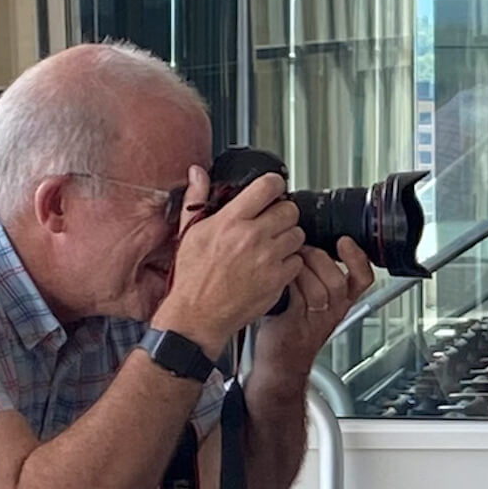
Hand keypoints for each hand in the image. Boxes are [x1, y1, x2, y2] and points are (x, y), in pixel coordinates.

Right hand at [154, 166, 305, 343]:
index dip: (275, 184)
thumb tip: (197, 173)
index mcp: (231, 221)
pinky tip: (274, 265)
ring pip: (298, 234)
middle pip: (289, 209)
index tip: (274, 188)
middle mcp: (252, 237)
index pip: (268, 186)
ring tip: (273, 244)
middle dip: (283, 212)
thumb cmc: (192, 278)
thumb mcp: (189, 233)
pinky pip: (298, 261)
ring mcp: (268, 259)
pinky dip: (290, 262)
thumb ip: (197, 198)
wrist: (198, 315)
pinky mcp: (278, 279)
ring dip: (289, 237)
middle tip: (273, 221)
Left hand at [248, 237, 377, 400]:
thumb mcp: (313, 298)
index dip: (358, 259)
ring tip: (290, 262)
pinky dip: (289, 282)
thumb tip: (304, 241)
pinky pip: (297, 298)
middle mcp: (332, 310)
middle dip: (319, 259)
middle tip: (302, 249)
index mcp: (341, 301)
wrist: (280, 363)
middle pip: (339, 281)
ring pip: (320, 290)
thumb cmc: (293, 328)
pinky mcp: (295, 324)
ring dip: (303, 271)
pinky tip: (280, 277)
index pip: (363, 278)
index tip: (345, 242)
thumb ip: (315, 273)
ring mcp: (314, 318)